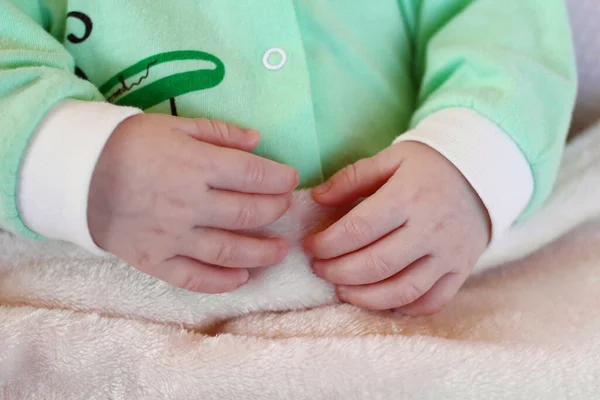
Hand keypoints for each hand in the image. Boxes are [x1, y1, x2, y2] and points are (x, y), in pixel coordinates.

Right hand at [88, 114, 298, 292]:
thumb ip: (219, 133)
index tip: (290, 179)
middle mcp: (190, 205)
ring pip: (229, 250)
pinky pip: (194, 278)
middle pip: (247, 214)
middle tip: (285, 209)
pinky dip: (222, 282)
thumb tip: (258, 140)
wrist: (77, 174)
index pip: (253, 176)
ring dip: (262, 253)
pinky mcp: (155, 261)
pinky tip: (243, 278)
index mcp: (196, 166)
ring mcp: (173, 237)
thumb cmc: (129, 144)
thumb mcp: (174, 126)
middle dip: (275, 211)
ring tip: (280, 250)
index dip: (279, 179)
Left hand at [305, 141, 489, 314]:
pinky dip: (404, 308)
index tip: (310, 245)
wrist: (483, 172)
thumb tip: (317, 199)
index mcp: (407, 197)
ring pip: (402, 290)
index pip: (358, 229)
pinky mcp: (460, 270)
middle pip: (376, 265)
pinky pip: (432, 301)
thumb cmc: (428, 165)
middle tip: (320, 269)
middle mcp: (429, 229)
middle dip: (338, 273)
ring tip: (342, 290)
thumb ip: (351, 178)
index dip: (327, 243)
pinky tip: (380, 301)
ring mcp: (448, 254)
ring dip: (364, 297)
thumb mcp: (390, 158)